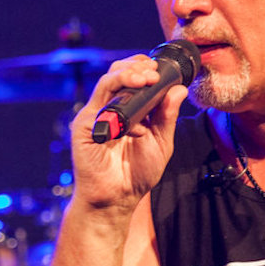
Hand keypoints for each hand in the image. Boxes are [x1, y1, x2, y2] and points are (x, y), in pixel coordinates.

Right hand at [67, 55, 189, 217]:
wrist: (117, 199)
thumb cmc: (136, 173)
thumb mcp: (161, 141)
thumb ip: (167, 116)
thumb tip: (179, 89)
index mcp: (126, 109)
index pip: (131, 77)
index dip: (143, 67)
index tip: (160, 69)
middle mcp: (109, 109)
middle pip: (117, 72)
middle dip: (136, 66)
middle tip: (154, 72)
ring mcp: (96, 115)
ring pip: (107, 81)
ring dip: (127, 75)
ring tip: (147, 79)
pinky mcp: (85, 125)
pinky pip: (99, 103)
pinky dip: (119, 101)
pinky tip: (136, 116)